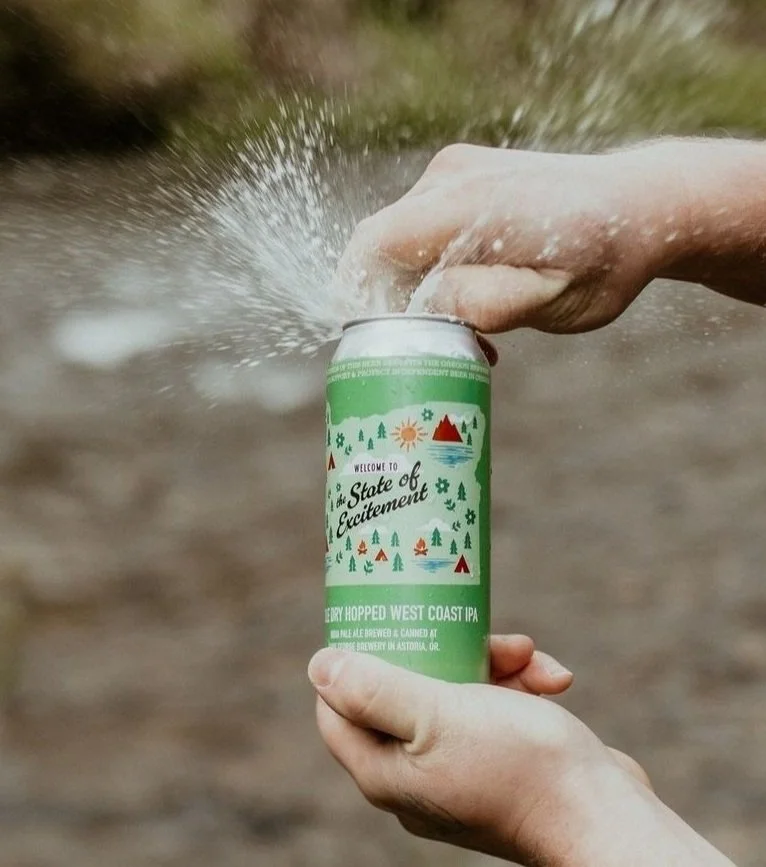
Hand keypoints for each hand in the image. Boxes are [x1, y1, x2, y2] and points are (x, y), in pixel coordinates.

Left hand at [309, 637, 649, 863]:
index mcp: (386, 770)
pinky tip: (553, 679)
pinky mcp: (498, 762)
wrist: (604, 814)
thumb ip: (375, 690)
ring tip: (529, 656)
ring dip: (495, 664)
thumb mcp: (437, 716)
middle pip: (405, 689)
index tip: (382, 620)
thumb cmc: (519, 765)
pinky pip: (495, 708)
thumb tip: (320, 665)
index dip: (352, 661)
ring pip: (458, 691)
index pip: (339, 709)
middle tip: (477, 631)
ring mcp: (458, 769)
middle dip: (445, 650)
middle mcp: (415, 774)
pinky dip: (520, 686)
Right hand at [337, 141, 691, 332]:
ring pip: (401, 242)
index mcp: (471, 206)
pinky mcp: (462, 178)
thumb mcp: (550, 300)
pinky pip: (423, 229)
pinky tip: (473, 298)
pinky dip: (432, 269)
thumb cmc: (603, 260)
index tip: (363, 340)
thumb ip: (481, 303)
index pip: (374, 244)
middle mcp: (451, 177)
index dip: (352, 294)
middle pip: (381, 247)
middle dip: (392, 303)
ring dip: (417, 290)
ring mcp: (454, 171)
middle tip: (436, 349)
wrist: (643, 205)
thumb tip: (420, 304)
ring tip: (472, 331)